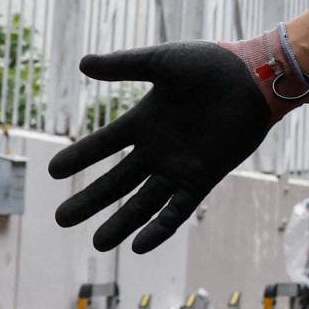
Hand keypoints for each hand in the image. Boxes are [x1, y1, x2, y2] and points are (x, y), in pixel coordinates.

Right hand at [46, 40, 281, 251]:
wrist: (256, 77)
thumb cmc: (212, 65)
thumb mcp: (162, 62)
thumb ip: (123, 65)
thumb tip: (82, 63)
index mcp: (143, 121)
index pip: (102, 145)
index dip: (79, 157)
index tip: (52, 171)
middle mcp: (157, 149)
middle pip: (115, 182)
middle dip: (89, 201)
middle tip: (61, 220)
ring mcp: (179, 166)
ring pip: (142, 203)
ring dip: (120, 223)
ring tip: (97, 244)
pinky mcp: (203, 178)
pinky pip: (178, 210)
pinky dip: (160, 228)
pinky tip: (139, 245)